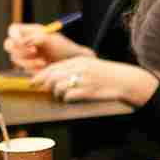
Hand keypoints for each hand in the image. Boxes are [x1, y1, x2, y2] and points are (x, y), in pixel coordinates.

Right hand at [4, 22, 90, 71]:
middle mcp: (24, 43)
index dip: (14, 36)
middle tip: (34, 52)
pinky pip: (23, 69)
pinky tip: (44, 68)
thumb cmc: (64, 47)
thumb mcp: (51, 40)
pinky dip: (32, 69)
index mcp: (29, 31)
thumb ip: (35, 38)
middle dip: (20, 50)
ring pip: (15, 59)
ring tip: (44, 62)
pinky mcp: (28, 67)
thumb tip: (21, 42)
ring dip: (28, 62)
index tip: (21, 42)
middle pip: (9, 45)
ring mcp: (25, 55)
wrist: (72, 63)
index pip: (13, 30)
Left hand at [31, 56, 158, 104]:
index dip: (40, 75)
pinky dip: (66, 98)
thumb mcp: (90, 65)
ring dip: (57, 93)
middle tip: (41, 90)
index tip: (33, 82)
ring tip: (62, 95)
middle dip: (44, 85)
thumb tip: (55, 77)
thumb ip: (73, 68)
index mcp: (78, 61)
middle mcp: (78, 69)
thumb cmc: (107, 74)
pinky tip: (71, 98)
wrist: (125, 80)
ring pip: (58, 87)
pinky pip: (69, 96)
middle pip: (52, 77)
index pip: (53, 67)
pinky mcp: (87, 91)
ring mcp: (83, 80)